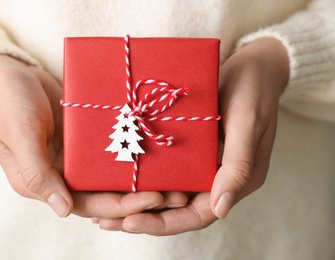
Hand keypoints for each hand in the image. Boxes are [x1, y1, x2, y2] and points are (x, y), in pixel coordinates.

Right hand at [0, 55, 186, 217]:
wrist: (10, 72)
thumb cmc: (7, 103)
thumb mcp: (19, 135)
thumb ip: (38, 172)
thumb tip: (63, 210)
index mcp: (44, 182)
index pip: (88, 204)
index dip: (122, 205)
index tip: (154, 198)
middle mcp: (63, 174)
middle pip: (107, 193)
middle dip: (141, 196)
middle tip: (177, 194)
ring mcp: (77, 156)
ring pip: (113, 175)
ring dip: (141, 178)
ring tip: (175, 177)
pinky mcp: (86, 138)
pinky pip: (112, 149)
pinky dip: (132, 153)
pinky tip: (157, 153)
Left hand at [92, 37, 289, 234]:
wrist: (252, 65)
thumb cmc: (253, 90)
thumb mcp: (247, 123)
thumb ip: (238, 166)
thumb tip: (221, 209)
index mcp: (235, 180)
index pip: (197, 215)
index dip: (164, 223)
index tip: (131, 222)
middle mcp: (216, 178)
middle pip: (177, 209)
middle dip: (143, 217)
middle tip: (105, 221)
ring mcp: (202, 163)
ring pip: (169, 192)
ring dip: (139, 201)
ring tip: (105, 207)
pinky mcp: (192, 148)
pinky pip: (167, 169)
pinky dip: (146, 177)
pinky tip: (120, 177)